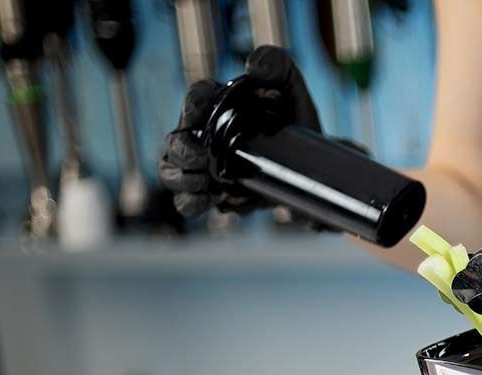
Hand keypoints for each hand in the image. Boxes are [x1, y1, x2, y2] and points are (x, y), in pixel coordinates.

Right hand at [157, 45, 320, 218]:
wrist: (311, 165)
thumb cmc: (293, 121)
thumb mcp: (291, 86)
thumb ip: (275, 64)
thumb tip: (254, 67)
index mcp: (216, 104)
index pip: (194, 98)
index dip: (192, 106)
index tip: (201, 116)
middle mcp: (203, 134)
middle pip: (173, 141)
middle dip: (181, 151)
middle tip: (203, 160)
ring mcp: (204, 165)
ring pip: (170, 172)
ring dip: (182, 180)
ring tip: (206, 182)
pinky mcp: (211, 192)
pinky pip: (186, 202)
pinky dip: (194, 202)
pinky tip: (216, 199)